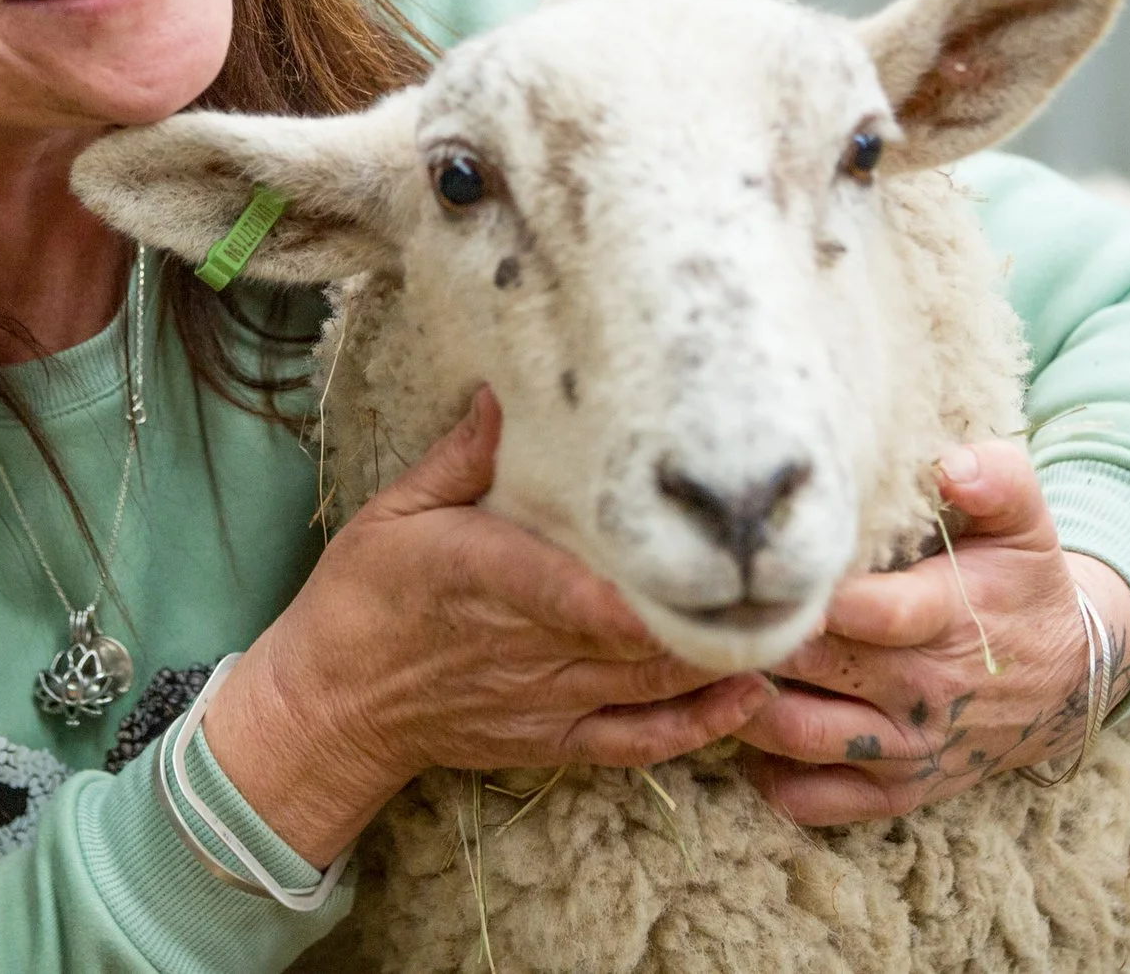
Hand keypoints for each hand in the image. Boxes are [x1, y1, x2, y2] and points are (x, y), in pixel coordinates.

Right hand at [205, 387, 775, 865]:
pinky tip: (749, 696)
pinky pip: (639, 740)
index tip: (712, 564)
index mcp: (488, 577)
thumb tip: (511, 390)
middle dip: (720, 607)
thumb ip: (461, 456)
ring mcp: (550, 698)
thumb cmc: (364, 597)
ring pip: (655, 683)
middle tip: (795, 565)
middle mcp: (530, 645)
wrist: (333, 703)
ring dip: (725, 654)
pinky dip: (697, 725)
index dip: (646, 591)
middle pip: (642, 634)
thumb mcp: (396, 510)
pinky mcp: (558, 738)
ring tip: (795, 615)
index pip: (576, 592)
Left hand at [738, 439, 1129, 825]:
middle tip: (703, 600)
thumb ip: (998, 480)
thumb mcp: (1029, 524)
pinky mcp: (894, 790)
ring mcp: (905, 748)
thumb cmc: (1023, 584)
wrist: (1068, 678)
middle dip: (751, 634)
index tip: (756, 562)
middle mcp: (922, 692)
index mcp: (949, 617)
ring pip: (796, 734)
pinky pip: (813, 800)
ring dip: (742, 701)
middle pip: (810, 666)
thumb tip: (950, 464)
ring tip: (710, 655)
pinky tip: (745, 725)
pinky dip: (767, 775)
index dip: (806, 591)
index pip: (865, 611)